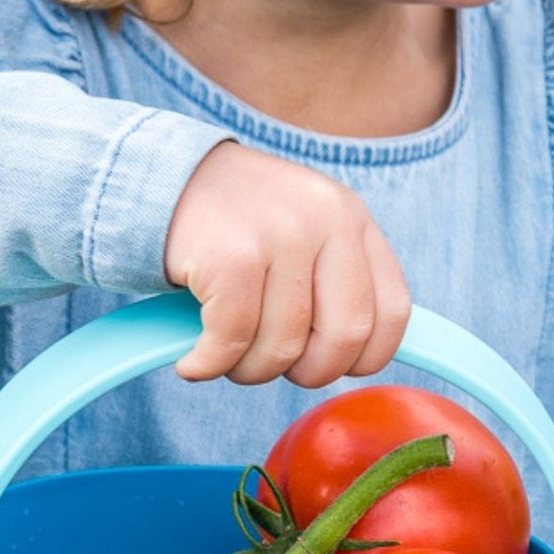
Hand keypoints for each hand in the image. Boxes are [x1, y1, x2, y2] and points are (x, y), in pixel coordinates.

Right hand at [162, 141, 411, 386]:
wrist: (161, 181)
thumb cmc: (238, 227)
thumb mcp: (305, 234)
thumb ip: (338, 283)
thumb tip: (361, 358)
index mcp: (353, 218)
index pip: (392, 312)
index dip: (364, 357)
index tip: (328, 364)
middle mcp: (326, 219)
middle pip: (344, 337)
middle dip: (308, 372)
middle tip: (272, 365)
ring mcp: (280, 234)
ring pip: (284, 346)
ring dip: (249, 370)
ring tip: (224, 354)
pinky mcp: (231, 256)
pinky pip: (233, 341)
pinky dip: (210, 365)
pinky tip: (194, 361)